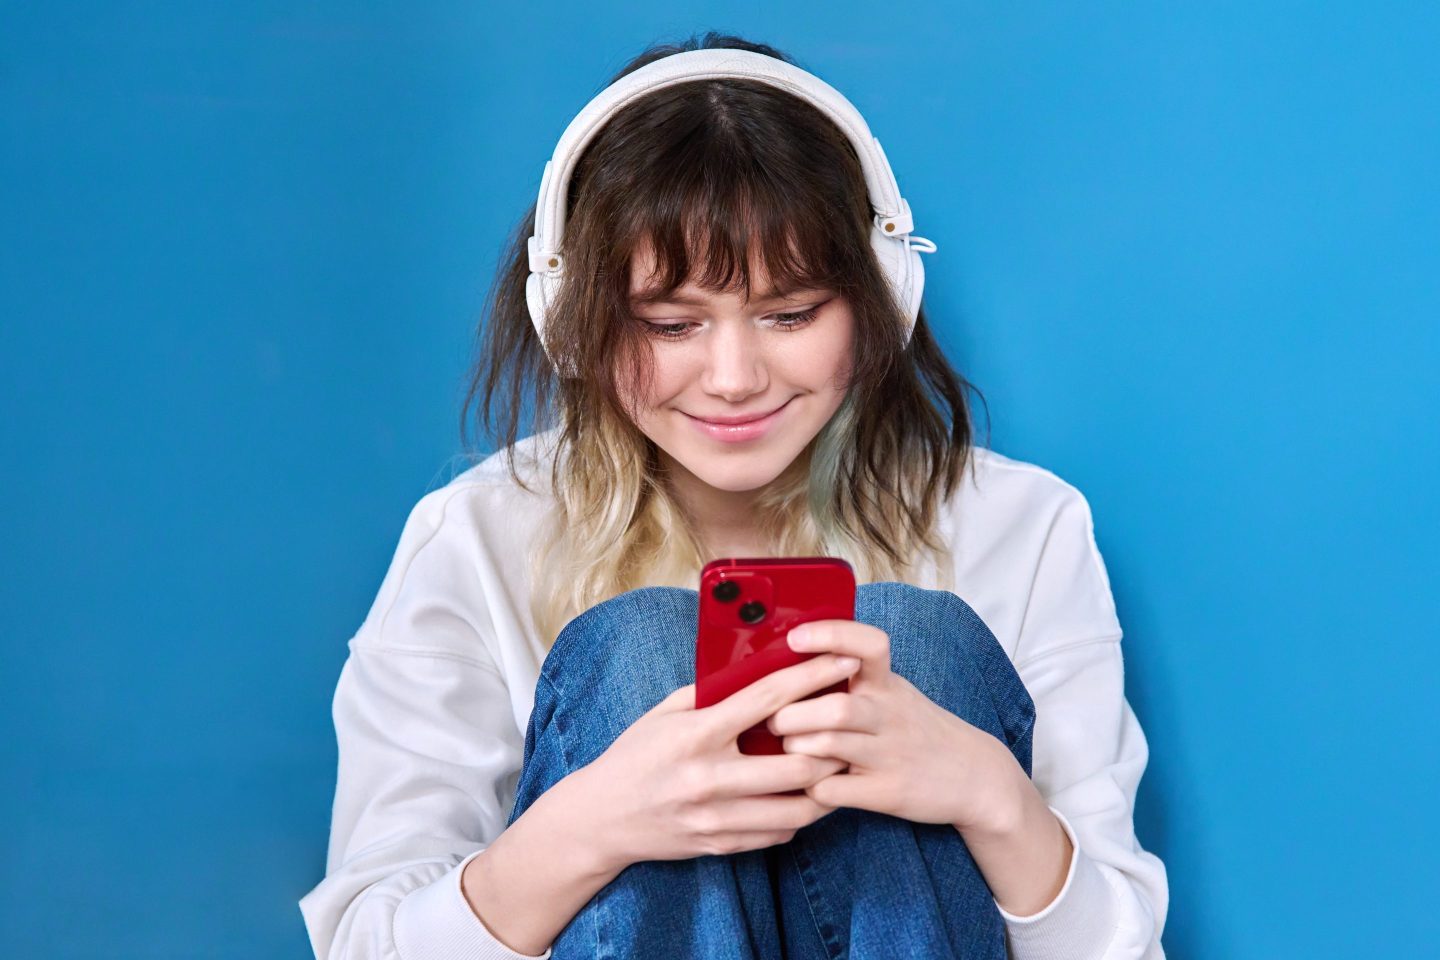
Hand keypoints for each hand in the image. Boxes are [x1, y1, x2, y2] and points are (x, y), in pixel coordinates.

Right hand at [576, 651, 863, 871]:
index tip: (844, 664)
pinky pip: (779, 833)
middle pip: (797, 765)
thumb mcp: (664, 713)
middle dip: (834, 744)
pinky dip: (799, 814)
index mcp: (696, 734)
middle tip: (852, 727)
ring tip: (838, 765)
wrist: (601, 818)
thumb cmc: (635, 756)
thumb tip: (758, 667)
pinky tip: (805, 796)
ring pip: (798, 808)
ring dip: (827, 786)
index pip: (768, 700)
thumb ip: (710, 693)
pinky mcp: (721, 845)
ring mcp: (716, 818)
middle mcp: (709, 778)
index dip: (813, 678)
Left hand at [771, 620, 1025, 832]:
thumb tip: (791, 661)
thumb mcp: (895, 692)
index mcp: (888, 684)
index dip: (830, 636)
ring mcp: (890, 755)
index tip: (795, 638)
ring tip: (790, 748)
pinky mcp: (888, 792)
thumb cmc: (918, 729)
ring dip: (796, 747)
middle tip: (775, 720)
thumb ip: (856, 677)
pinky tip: (810, 784)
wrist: (976, 776)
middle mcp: (890, 715)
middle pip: (834, 706)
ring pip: (828, 745)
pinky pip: (833, 790)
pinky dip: (811, 787)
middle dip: (792, 713)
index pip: (868, 645)